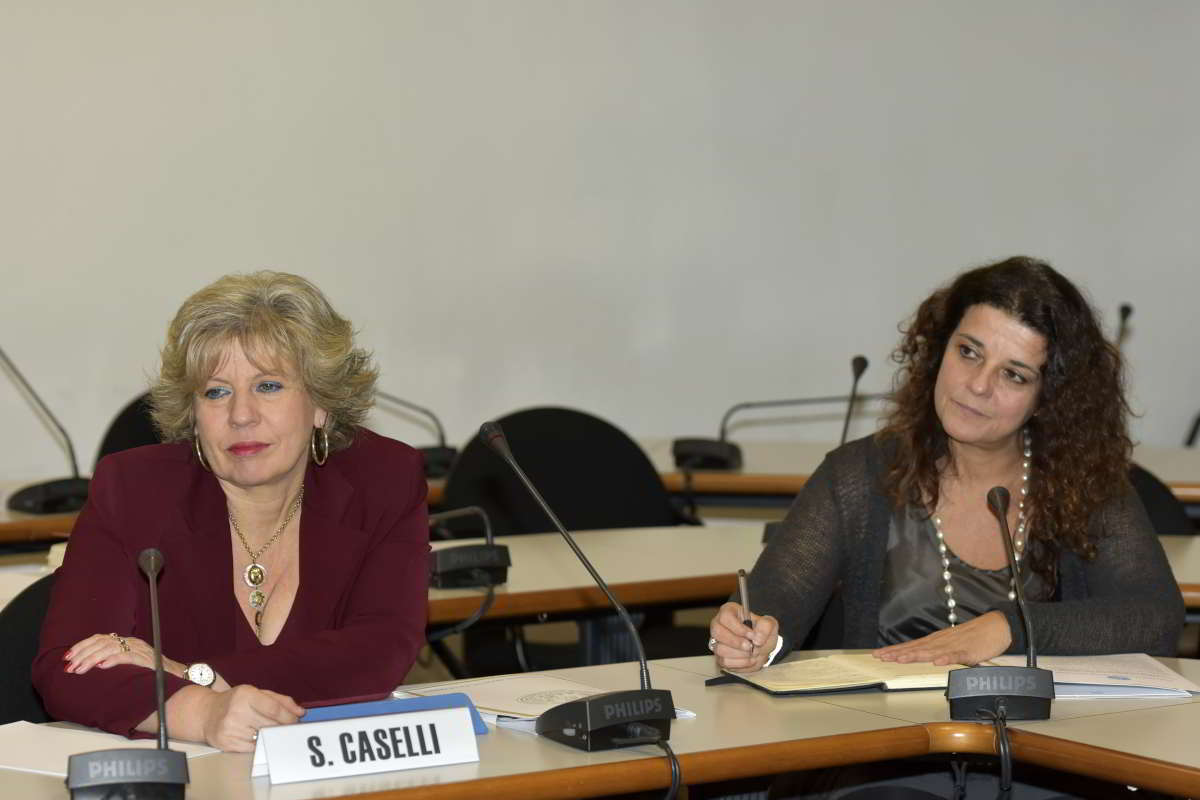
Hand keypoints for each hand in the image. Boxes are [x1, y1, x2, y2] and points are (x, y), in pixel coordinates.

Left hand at [63, 633, 185, 677]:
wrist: (179, 676)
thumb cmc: (155, 675)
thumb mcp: (133, 666)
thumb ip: (116, 663)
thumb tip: (92, 669)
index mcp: (128, 643)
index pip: (100, 638)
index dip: (82, 646)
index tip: (68, 656)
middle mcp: (132, 643)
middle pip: (102, 642)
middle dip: (82, 654)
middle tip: (69, 666)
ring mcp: (140, 650)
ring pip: (110, 648)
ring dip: (91, 659)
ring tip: (79, 669)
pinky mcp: (146, 659)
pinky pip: (126, 657)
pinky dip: (112, 660)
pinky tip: (101, 667)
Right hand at [200, 685, 304, 751]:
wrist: (206, 714)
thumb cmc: (236, 701)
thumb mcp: (257, 693)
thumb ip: (281, 700)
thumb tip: (301, 712)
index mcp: (245, 695)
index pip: (274, 709)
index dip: (289, 717)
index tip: (296, 720)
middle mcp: (236, 711)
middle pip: (270, 724)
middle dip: (283, 727)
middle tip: (289, 727)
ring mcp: (230, 729)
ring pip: (263, 737)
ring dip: (272, 736)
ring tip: (273, 731)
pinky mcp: (227, 743)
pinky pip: (253, 748)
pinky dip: (261, 744)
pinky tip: (260, 738)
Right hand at [709, 601, 778, 672]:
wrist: (762, 647)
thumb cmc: (762, 632)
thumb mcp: (769, 624)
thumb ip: (765, 627)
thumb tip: (757, 639)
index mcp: (729, 611)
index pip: (725, 617)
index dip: (738, 628)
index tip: (751, 635)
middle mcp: (719, 625)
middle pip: (717, 632)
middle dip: (736, 642)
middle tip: (750, 646)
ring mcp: (717, 641)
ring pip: (720, 648)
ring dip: (740, 654)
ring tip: (752, 653)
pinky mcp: (719, 656)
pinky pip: (724, 661)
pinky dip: (739, 663)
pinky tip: (748, 659)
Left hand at [873, 610, 1012, 665]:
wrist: (997, 626)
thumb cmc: (975, 637)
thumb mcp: (952, 645)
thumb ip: (939, 652)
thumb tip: (925, 659)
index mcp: (936, 641)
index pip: (912, 646)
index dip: (895, 650)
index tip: (879, 654)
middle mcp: (941, 642)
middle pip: (916, 648)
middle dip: (897, 653)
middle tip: (880, 657)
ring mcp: (953, 645)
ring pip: (931, 651)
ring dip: (915, 655)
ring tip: (900, 659)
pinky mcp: (968, 650)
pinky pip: (956, 655)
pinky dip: (946, 658)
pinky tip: (937, 662)